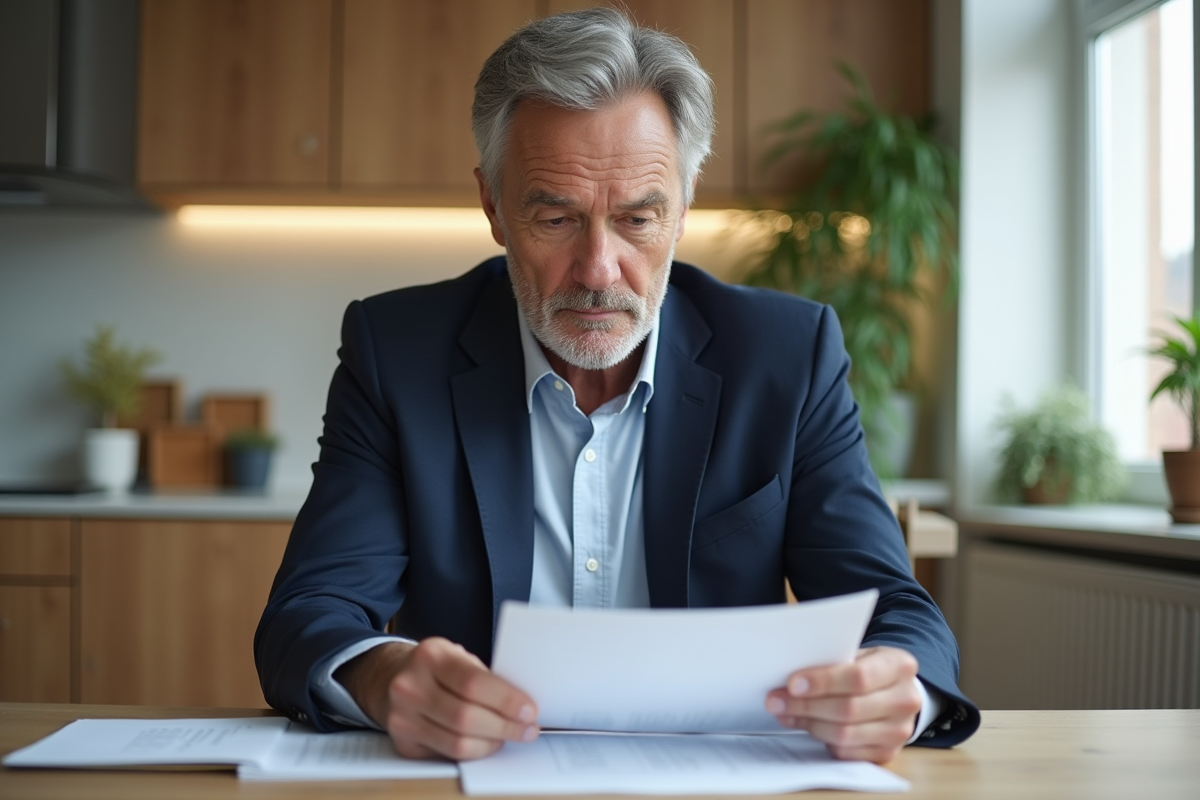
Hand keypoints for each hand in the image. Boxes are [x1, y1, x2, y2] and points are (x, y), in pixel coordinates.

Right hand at [335, 637, 538, 760]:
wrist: (389, 677)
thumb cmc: (435, 668)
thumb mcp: (456, 656)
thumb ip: (483, 677)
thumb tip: (521, 705)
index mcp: (430, 655)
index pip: (473, 682)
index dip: (505, 700)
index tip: (529, 710)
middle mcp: (410, 685)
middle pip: (465, 717)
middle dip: (504, 726)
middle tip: (527, 729)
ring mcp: (402, 716)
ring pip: (456, 742)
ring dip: (492, 743)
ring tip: (510, 736)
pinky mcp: (402, 741)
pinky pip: (446, 754)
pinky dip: (474, 751)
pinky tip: (487, 743)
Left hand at [765, 646, 921, 763]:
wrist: (896, 691)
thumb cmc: (869, 668)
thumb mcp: (858, 654)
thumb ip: (833, 661)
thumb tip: (790, 678)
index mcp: (900, 666)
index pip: (859, 677)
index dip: (823, 682)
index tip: (793, 683)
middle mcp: (906, 700)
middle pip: (849, 708)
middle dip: (806, 705)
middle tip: (776, 699)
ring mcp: (899, 730)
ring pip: (844, 734)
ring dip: (808, 723)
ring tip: (785, 712)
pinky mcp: (887, 752)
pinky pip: (846, 751)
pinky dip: (820, 739)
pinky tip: (805, 724)